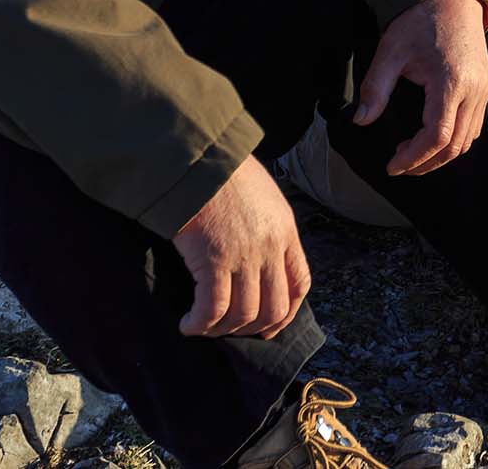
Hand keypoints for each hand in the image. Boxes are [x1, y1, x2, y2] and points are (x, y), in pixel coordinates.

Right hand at [172, 156, 309, 339]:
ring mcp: (244, 254)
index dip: (286, 313)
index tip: (269, 326)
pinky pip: (212, 308)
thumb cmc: (223, 173)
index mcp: (286, 230)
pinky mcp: (214, 259)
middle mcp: (270, 246)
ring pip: (243, 314)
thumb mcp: (262, 197)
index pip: (300, 283)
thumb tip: (259, 262)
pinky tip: (188, 325)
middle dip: (252, 329)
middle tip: (231, 331)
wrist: (198, 157)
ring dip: (222, 330)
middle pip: (273, 308)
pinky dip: (200, 324)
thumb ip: (268, 229)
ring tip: (204, 327)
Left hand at [355, 0, 487, 175]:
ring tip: (410, 153)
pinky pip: (473, 128)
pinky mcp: (484, 90)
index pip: (436, 137)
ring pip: (466, 141)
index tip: (392, 166)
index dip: (414, 158)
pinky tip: (430, 137)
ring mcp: (483, 92)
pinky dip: (453, 142)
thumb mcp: (391, 51)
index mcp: (450, 83)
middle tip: (399, 165)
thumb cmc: (420, 22)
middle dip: (425, 164)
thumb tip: (361, 121)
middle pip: (454, 147)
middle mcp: (473, 92)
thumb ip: (375, 88)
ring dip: (440, 156)